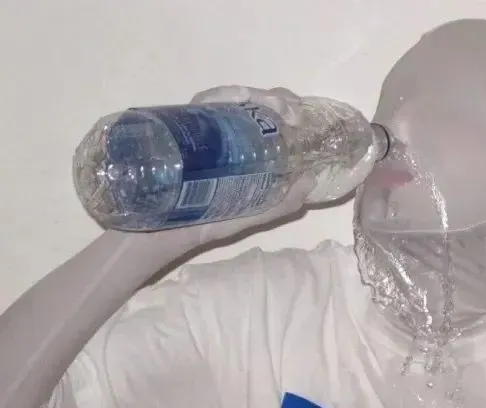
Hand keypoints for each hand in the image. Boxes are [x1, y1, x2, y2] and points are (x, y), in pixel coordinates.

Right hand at [144, 86, 313, 251]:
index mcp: (245, 146)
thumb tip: (312, 181)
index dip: (286, 109)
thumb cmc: (213, 220)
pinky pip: (204, 103)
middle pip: (253, 102)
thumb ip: (284, 201)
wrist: (172, 232)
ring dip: (256, 96)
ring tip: (274, 107)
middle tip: (292, 113)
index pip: (269, 117)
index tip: (301, 118)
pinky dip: (223, 96)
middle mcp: (225, 131)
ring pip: (232, 98)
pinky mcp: (184, 124)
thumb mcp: (256, 212)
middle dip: (275, 100)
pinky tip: (239, 99)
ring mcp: (204, 126)